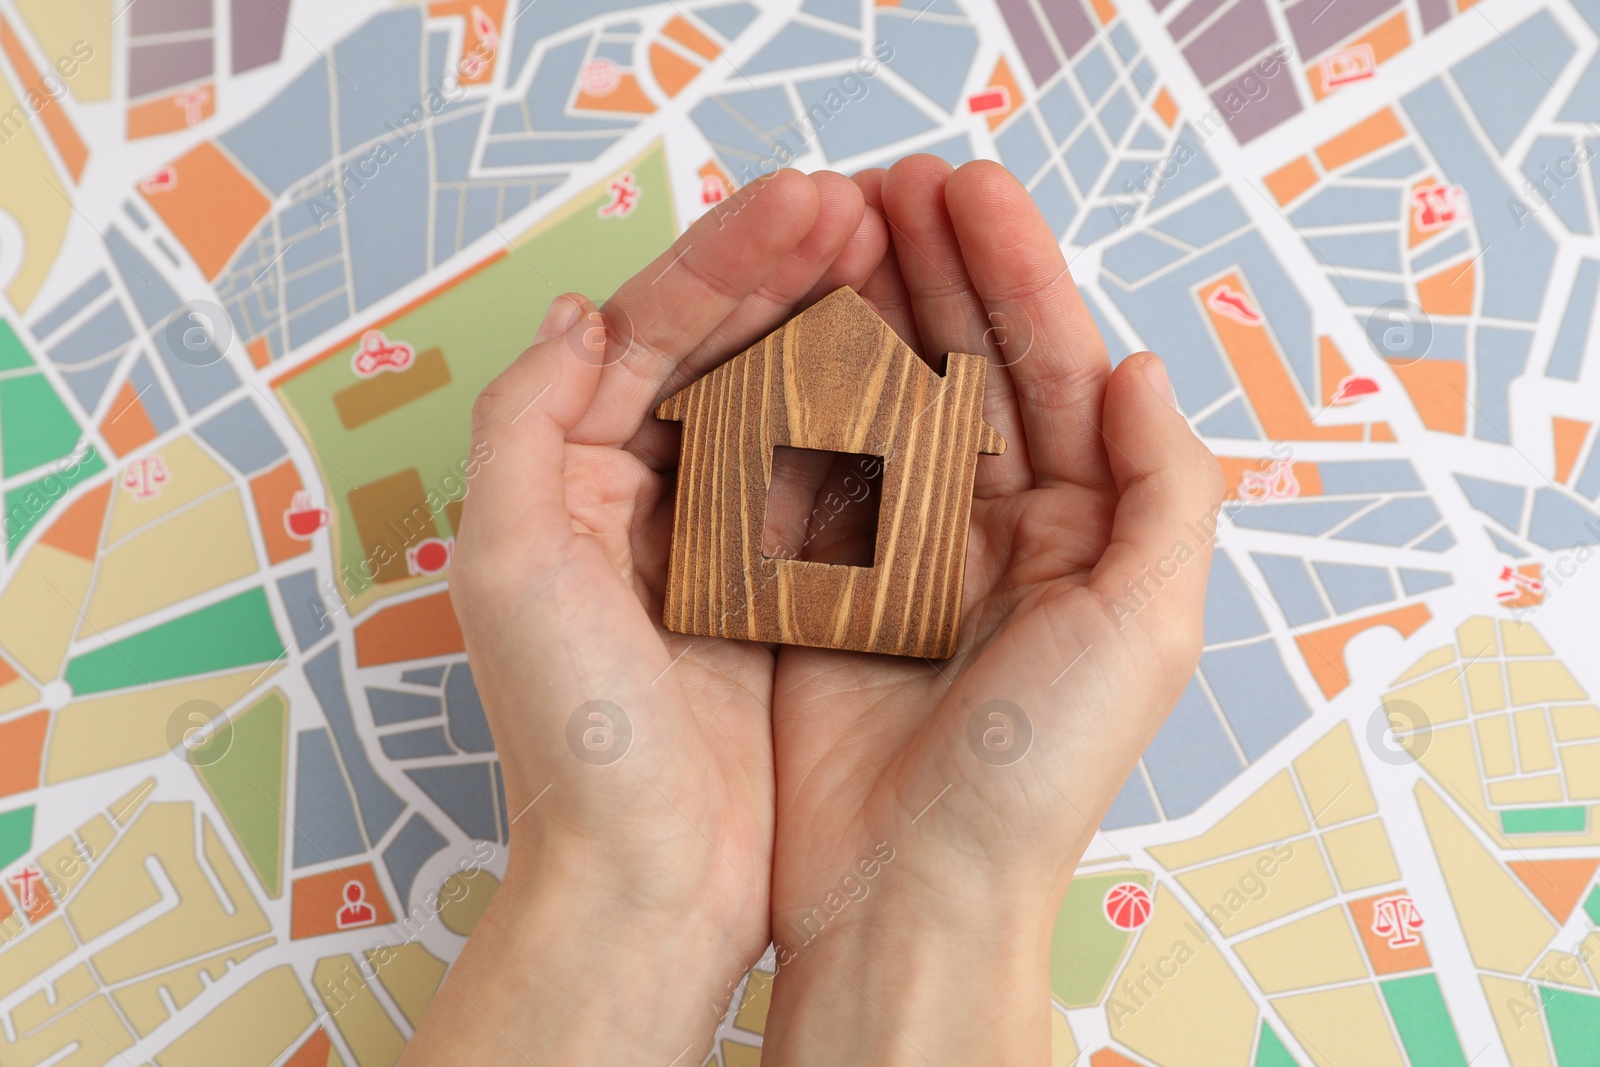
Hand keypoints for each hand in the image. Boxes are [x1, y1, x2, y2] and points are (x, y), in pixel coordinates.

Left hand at [402, 169, 887, 1064]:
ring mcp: (719, 534)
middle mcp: (642, 490)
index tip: (811, 204)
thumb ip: (523, 420)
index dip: (728, 258)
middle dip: (792, 268)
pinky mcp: (782, 585)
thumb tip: (577, 312)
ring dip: (837, 323)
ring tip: (903, 257)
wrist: (649, 878)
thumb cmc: (573, 735)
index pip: (648, 328)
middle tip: (874, 203)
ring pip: (783, 396)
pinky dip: (869, 417)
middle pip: (722, 346)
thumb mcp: (508, 564)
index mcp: (570, 471)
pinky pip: (830, 476)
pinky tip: (916, 365)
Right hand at [759, 157, 1224, 1063]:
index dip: (1014, 274)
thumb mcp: (1146, 626)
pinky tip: (781, 331)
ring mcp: (905, 551)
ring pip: (886, 400)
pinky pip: (813, 467)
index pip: (1053, 370)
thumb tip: (1141, 367)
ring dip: (865, 312)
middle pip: (968, 367)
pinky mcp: (823, 582)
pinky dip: (798, 396)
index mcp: (1084, 530)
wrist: (910, 894)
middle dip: (935, 271)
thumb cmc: (1034, 775)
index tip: (966, 193)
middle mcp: (999, 530)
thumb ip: (1169, 487)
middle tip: (890, 185)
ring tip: (835, 230)